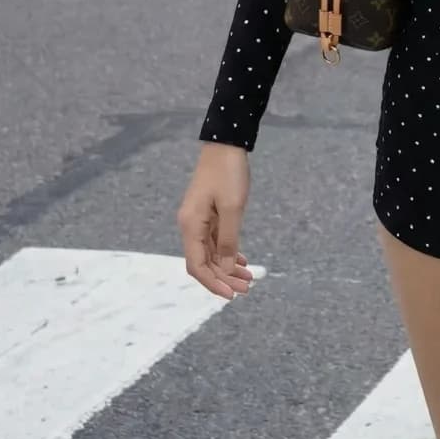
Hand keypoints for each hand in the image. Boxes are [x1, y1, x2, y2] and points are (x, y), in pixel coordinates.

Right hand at [177, 142, 253, 300]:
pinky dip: (227, 252)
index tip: (232, 295)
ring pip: (211, 253)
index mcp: (190, 225)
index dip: (213, 283)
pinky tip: (241, 260)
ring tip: (248, 278)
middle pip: (204, 262)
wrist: (226, 143)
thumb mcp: (233, 208)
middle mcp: (190, 225)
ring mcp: (199, 220)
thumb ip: (228, 240)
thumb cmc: (228, 172)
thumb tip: (226, 269)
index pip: (197, 266)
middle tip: (247, 288)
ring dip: (227, 267)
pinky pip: (215, 241)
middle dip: (223, 278)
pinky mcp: (208, 214)